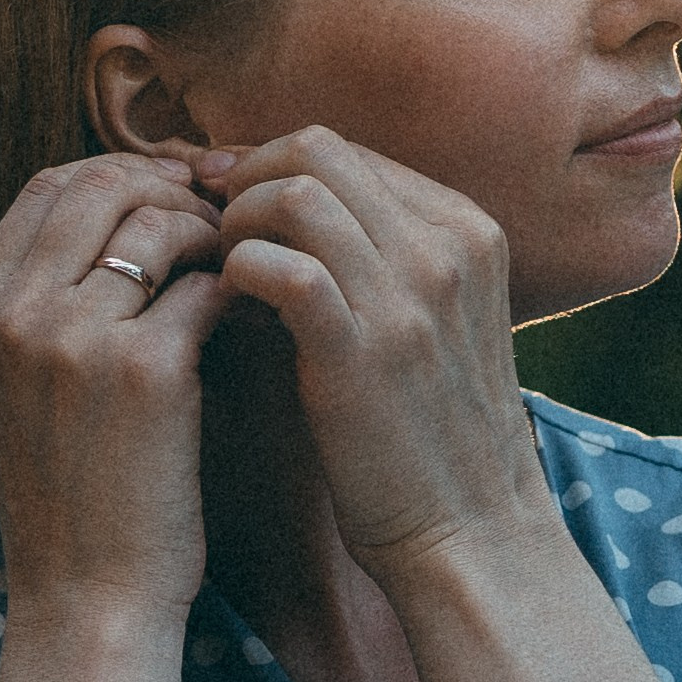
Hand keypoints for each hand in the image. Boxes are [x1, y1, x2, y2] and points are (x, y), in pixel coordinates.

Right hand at [0, 155, 232, 622]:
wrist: (90, 596)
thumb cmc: (74, 490)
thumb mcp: (22, 383)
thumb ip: (47, 297)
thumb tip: (127, 197)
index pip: (46, 187)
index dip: (119, 175)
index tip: (171, 193)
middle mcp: (9, 313)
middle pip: (101, 187)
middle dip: (170, 190)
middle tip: (220, 219)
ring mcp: (71, 338)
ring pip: (160, 225)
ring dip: (212, 236)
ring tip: (237, 270)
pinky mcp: (143, 370)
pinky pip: (207, 286)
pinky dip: (239, 290)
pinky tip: (254, 315)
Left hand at [201, 129, 546, 586]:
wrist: (471, 532)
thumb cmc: (436, 433)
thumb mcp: (439, 321)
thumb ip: (388, 258)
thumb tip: (293, 204)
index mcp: (468, 231)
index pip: (348, 151)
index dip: (272, 166)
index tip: (230, 203)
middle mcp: (446, 248)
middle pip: (317, 150)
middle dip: (245, 177)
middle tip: (211, 226)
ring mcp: (409, 296)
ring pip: (293, 193)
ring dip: (236, 222)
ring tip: (222, 270)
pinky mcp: (361, 350)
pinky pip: (278, 266)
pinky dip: (237, 271)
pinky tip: (229, 306)